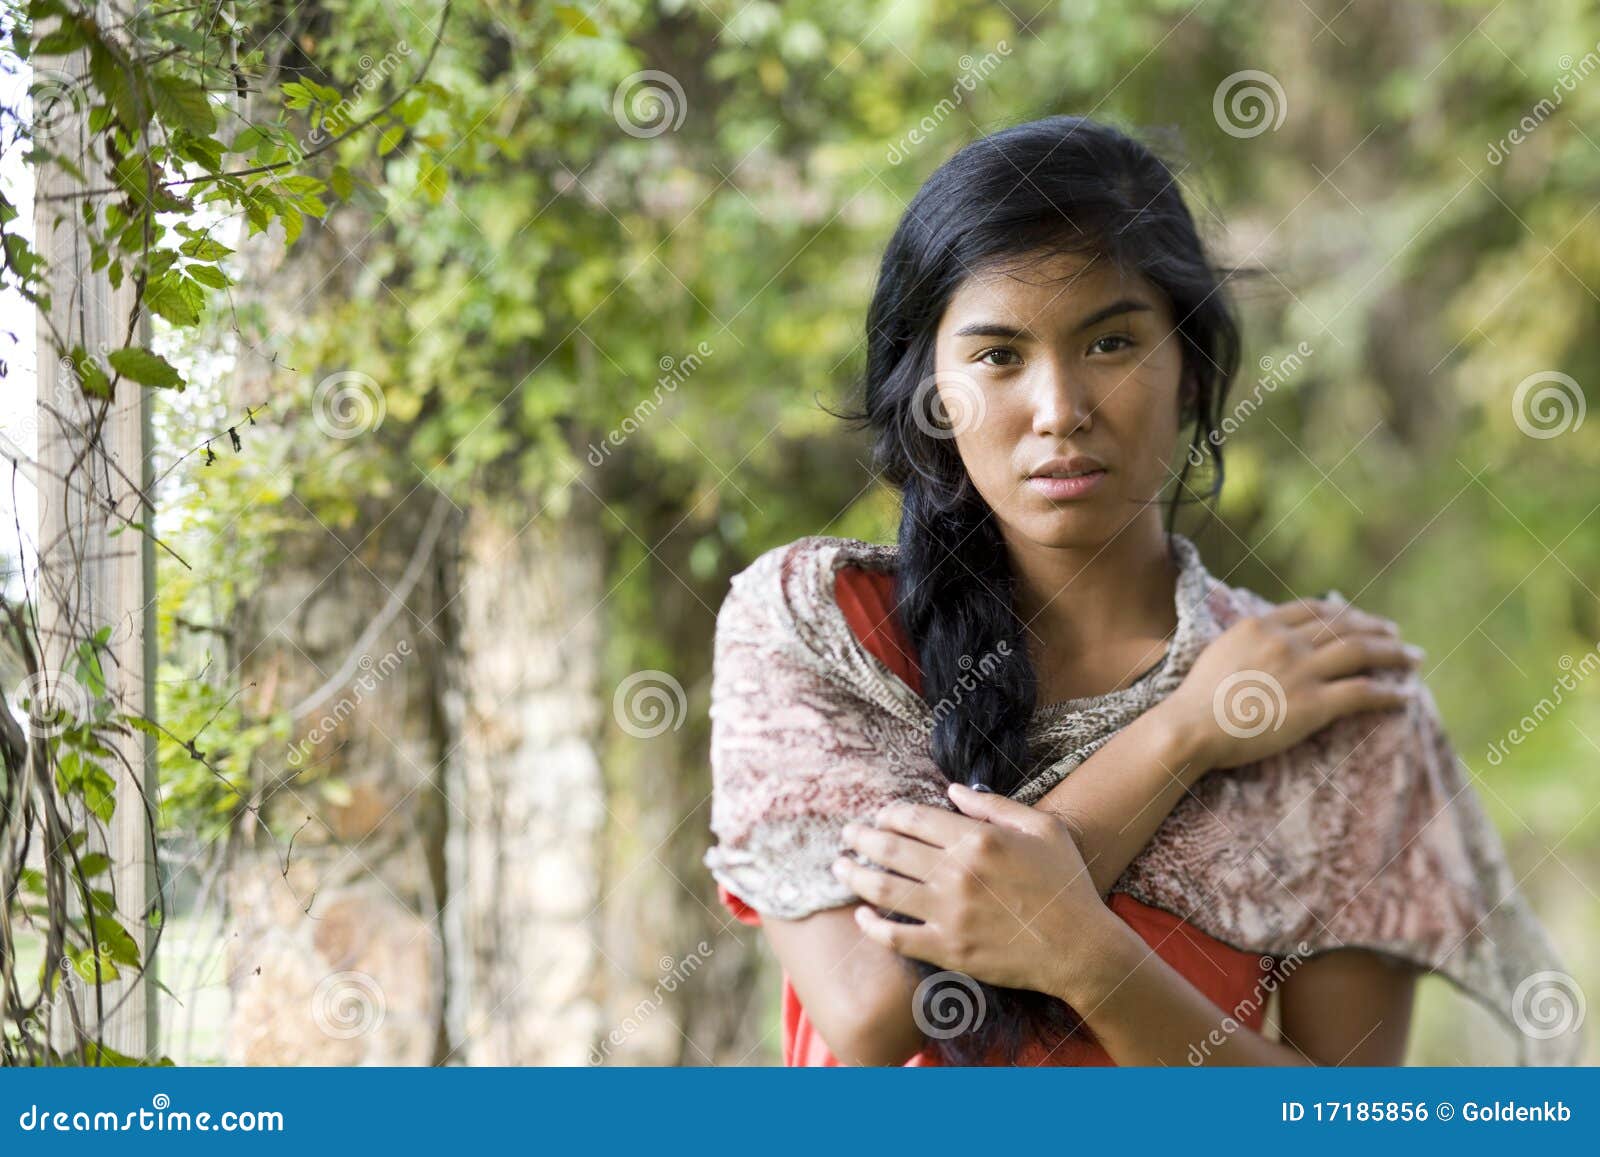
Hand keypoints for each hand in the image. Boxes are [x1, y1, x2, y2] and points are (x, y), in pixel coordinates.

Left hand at [833, 783, 1116, 998]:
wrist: (1081, 948)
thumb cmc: (1066, 884)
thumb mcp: (1042, 828)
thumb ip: (994, 806)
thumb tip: (951, 790)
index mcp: (977, 839)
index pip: (914, 817)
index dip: (889, 813)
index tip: (880, 815)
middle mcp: (957, 873)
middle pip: (890, 848)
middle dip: (861, 837)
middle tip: (848, 834)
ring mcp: (949, 913)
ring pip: (884, 888)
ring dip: (854, 874)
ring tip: (839, 867)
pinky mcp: (948, 949)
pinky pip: (896, 936)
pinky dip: (872, 925)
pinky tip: (862, 916)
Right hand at [1159, 598, 1420, 771]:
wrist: (1192, 727)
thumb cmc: (1196, 699)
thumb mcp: (1219, 652)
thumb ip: (1248, 641)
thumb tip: (1262, 641)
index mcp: (1261, 624)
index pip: (1314, 609)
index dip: (1344, 611)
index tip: (1359, 618)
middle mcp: (1285, 641)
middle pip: (1344, 625)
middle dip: (1376, 628)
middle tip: (1396, 635)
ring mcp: (1301, 671)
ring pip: (1360, 652)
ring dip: (1392, 654)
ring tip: (1412, 658)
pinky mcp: (1314, 705)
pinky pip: (1362, 693)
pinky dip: (1389, 693)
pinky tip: (1405, 696)